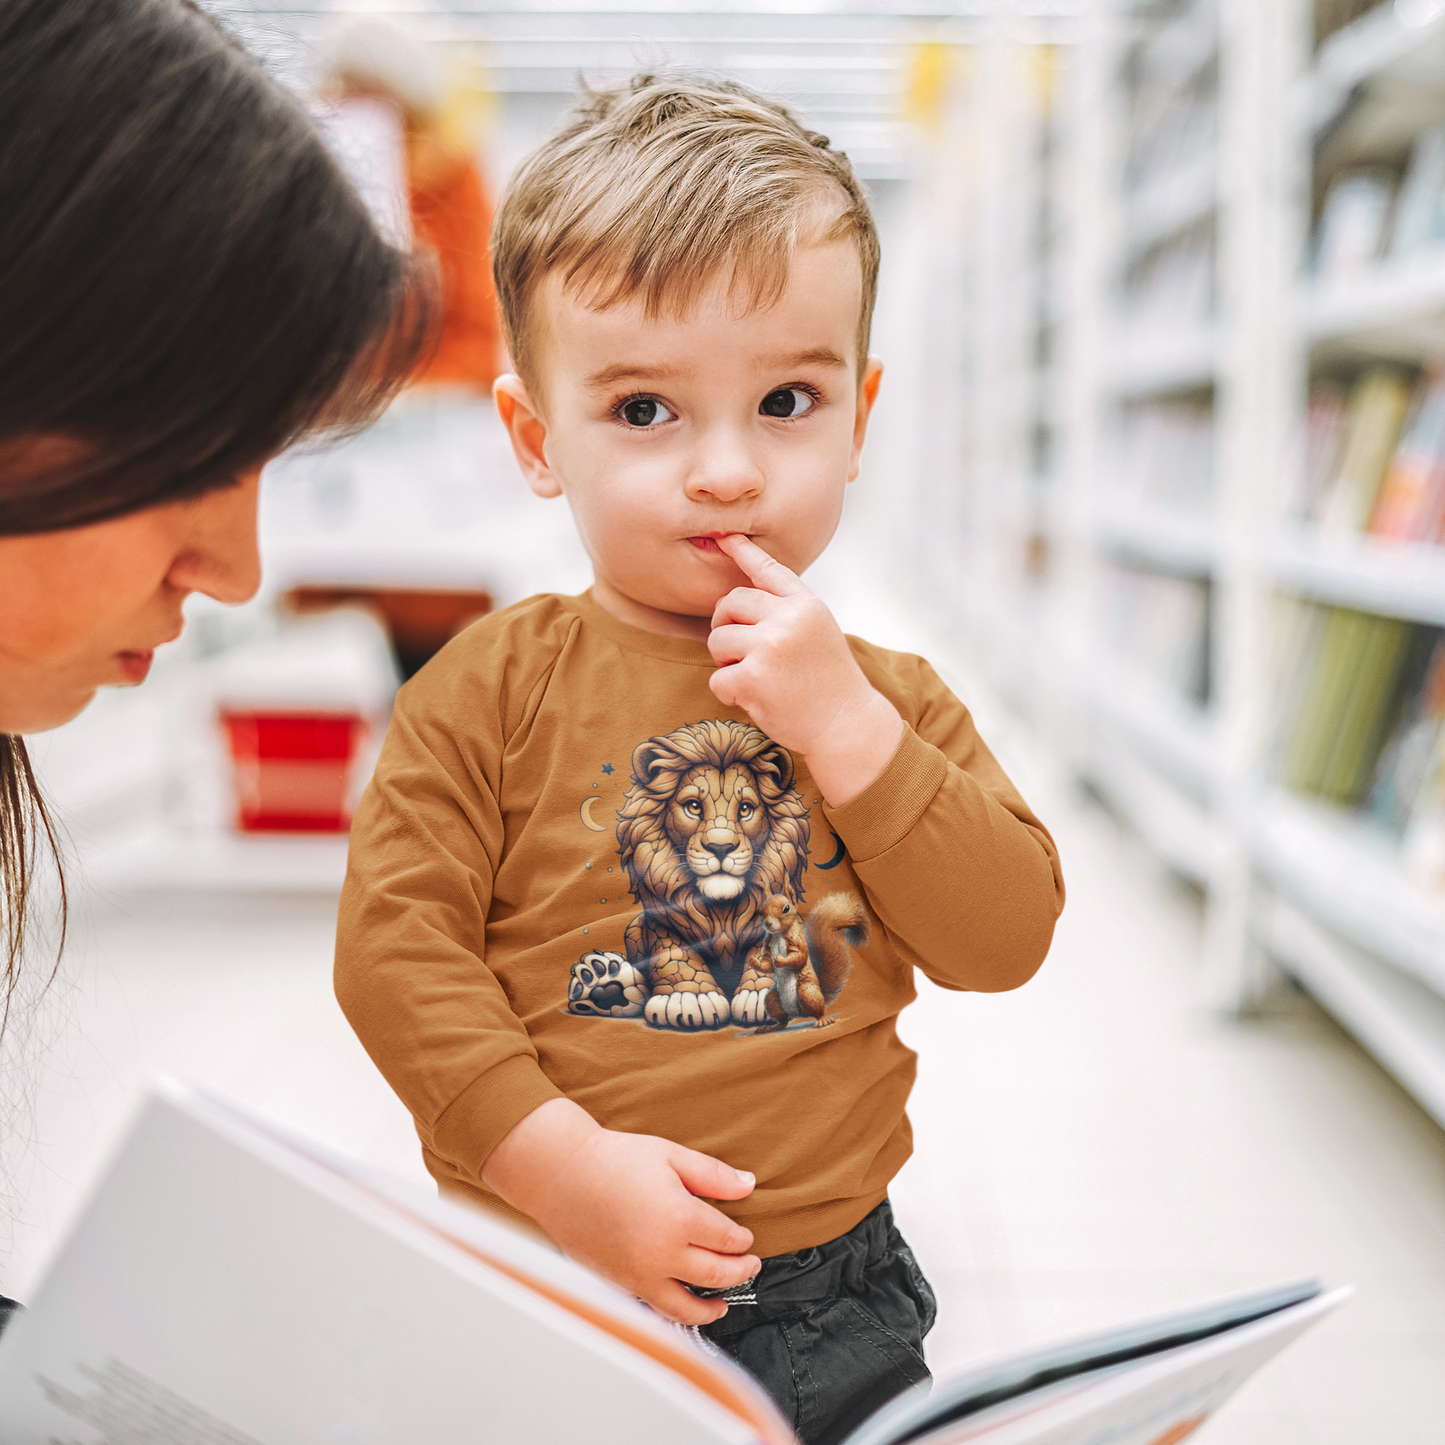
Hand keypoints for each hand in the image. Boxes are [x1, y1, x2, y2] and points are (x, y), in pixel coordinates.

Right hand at [480, 1098, 760, 1324]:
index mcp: (680, 1218)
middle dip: (739, 1271)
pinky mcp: (621, 1284)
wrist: (562, 1175)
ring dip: (713, 1307)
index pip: (727, 1239)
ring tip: (723, 1304)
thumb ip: (713, 1175)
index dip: (742, 1239)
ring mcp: (640, 1274)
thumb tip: (747, 1185)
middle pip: (717, 1274)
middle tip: (750, 1266)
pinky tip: (683, 1306)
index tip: (746, 1237)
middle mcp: (663, 1253)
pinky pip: (656, 1309)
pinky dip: (677, 1314)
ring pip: (688, 1306)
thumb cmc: (612, 1160)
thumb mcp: (670, 1155)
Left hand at [709, 533, 903, 807]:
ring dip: (725, 662)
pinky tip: (753, 699)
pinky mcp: (753, 677)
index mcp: (806, 605)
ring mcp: (770, 646)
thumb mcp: (818, 631)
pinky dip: (728, 692)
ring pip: (717, 641)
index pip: (768, 570)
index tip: (724, 536)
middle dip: (724, 626)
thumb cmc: (828, 681)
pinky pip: (717, 678)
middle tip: (739, 651)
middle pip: (730, 604)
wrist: (845, 724)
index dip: (743, 551)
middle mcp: (788, 619)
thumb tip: (740, 596)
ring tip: (753, 677)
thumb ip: (787, 611)